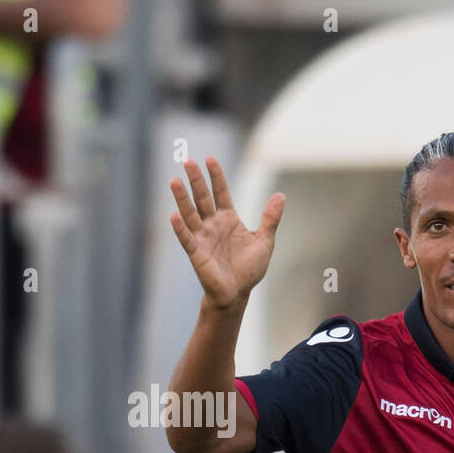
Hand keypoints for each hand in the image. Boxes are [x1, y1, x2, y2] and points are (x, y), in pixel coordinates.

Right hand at [168, 156, 283, 310]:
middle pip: (202, 198)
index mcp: (228, 219)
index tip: (210, 159)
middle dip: (196, 180)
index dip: (216, 176)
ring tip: (174, 181)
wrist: (238, 293)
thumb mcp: (265, 241)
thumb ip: (270, 219)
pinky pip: (187, 238)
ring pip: (190, 214)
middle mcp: (213, 225)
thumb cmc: (249, 269)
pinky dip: (180, 228)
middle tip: (188, 161)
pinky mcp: (197, 253)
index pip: (220, 192)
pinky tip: (173, 215)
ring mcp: (203, 238)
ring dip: (182, 198)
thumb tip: (281, 195)